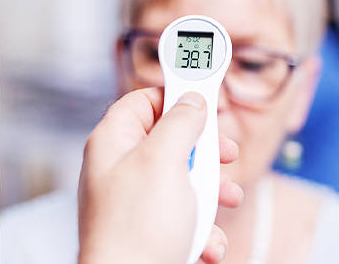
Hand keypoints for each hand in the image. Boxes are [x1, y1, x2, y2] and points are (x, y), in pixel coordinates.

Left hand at [78, 88, 243, 263]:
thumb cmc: (135, 227)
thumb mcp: (164, 160)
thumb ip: (180, 123)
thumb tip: (191, 99)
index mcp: (112, 143)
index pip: (143, 101)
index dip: (176, 95)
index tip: (209, 94)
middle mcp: (120, 170)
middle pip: (173, 142)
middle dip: (206, 153)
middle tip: (225, 155)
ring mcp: (134, 203)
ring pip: (186, 184)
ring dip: (212, 197)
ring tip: (224, 205)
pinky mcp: (149, 232)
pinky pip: (185, 220)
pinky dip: (202, 232)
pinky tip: (205, 245)